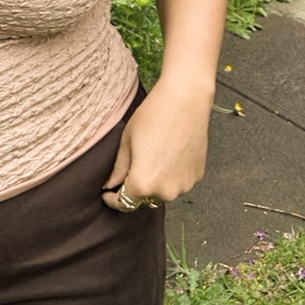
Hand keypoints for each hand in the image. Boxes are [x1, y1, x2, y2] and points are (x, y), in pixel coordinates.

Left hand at [101, 79, 212, 211]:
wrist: (185, 100)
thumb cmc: (152, 116)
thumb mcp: (127, 141)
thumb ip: (118, 169)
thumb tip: (111, 185)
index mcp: (143, 184)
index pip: (124, 204)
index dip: (113, 200)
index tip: (107, 192)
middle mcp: (166, 192)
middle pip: (145, 197)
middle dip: (136, 187)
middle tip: (133, 164)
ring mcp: (185, 186)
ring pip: (163, 190)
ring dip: (156, 181)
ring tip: (154, 154)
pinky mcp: (198, 176)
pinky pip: (179, 181)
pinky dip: (172, 174)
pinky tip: (170, 152)